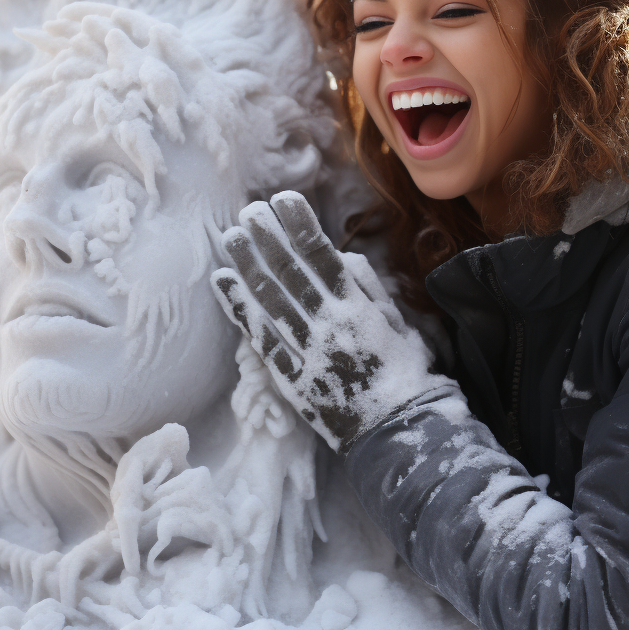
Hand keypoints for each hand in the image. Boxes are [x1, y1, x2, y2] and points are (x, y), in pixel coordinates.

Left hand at [211, 191, 456, 451]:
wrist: (399, 430)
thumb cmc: (404, 373)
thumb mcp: (397, 324)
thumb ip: (368, 288)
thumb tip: (342, 256)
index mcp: (357, 308)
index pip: (322, 256)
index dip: (300, 225)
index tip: (285, 199)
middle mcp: (327, 325)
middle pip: (289, 272)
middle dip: (267, 238)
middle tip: (249, 211)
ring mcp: (305, 351)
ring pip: (269, 299)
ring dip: (247, 264)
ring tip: (230, 236)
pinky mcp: (289, 377)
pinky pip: (259, 337)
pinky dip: (239, 308)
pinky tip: (224, 282)